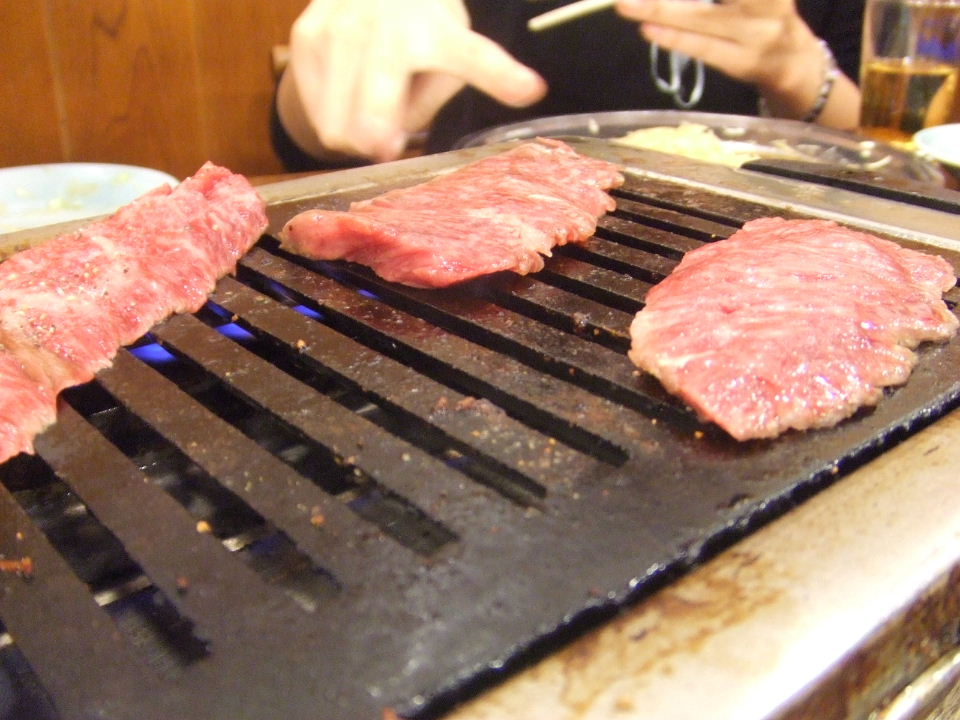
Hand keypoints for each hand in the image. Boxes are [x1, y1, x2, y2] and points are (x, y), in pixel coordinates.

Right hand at [281, 0, 546, 161]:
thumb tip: (381, 139)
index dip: (501, 76)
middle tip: (384, 147)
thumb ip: (426, 97)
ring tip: (368, 116)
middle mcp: (388, 21)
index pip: (472, 55)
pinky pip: (316, 111)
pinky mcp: (307, 34)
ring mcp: (341, 25)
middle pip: (377, 104)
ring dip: (354, 134)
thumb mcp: (443, 58)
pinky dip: (331, 117)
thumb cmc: (420, 34)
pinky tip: (344, 98)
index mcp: (439, 30)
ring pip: (339, 122)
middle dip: (377, 136)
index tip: (531, 89)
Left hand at [614, 0, 825, 115]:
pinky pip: (702, 48)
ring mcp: (756, 38)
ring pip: (702, 20)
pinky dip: (674, 37)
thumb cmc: (769, 14)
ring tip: (626, 5)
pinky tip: (648, 28)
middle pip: (710, 3)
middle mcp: (769, 9)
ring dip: (662, 11)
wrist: (796, 64)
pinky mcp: (741, 64)